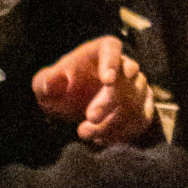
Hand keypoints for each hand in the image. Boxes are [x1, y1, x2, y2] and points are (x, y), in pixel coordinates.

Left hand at [32, 37, 155, 145]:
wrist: (76, 107)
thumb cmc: (62, 89)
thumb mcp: (45, 85)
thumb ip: (44, 82)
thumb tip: (51, 83)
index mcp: (100, 52)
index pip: (112, 48)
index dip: (112, 62)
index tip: (107, 80)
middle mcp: (123, 65)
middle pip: (127, 79)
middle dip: (109, 102)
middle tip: (90, 118)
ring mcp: (137, 86)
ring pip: (135, 102)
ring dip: (112, 122)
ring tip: (87, 133)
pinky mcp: (142, 107)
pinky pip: (140, 119)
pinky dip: (122, 132)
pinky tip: (101, 139)